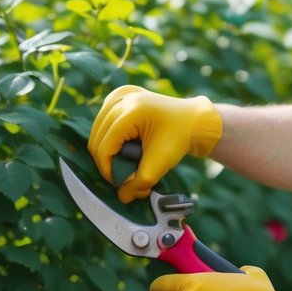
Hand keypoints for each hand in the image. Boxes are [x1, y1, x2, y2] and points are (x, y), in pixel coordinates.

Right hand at [87, 85, 221, 202]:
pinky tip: (123, 141)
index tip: (119, 183)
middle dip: (106, 161)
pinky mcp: (123, 94)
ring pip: (97, 128)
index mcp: (131, 112)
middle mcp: (123, 99)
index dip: (107, 170)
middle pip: (97, 138)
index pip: (104, 147)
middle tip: (122, 174)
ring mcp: (122, 94)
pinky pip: (104, 117)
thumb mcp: (159, 165)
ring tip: (124, 158)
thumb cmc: (178, 139)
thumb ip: (138, 184)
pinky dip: (109, 132)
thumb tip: (121, 196)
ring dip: (107, 148)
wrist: (195, 121)